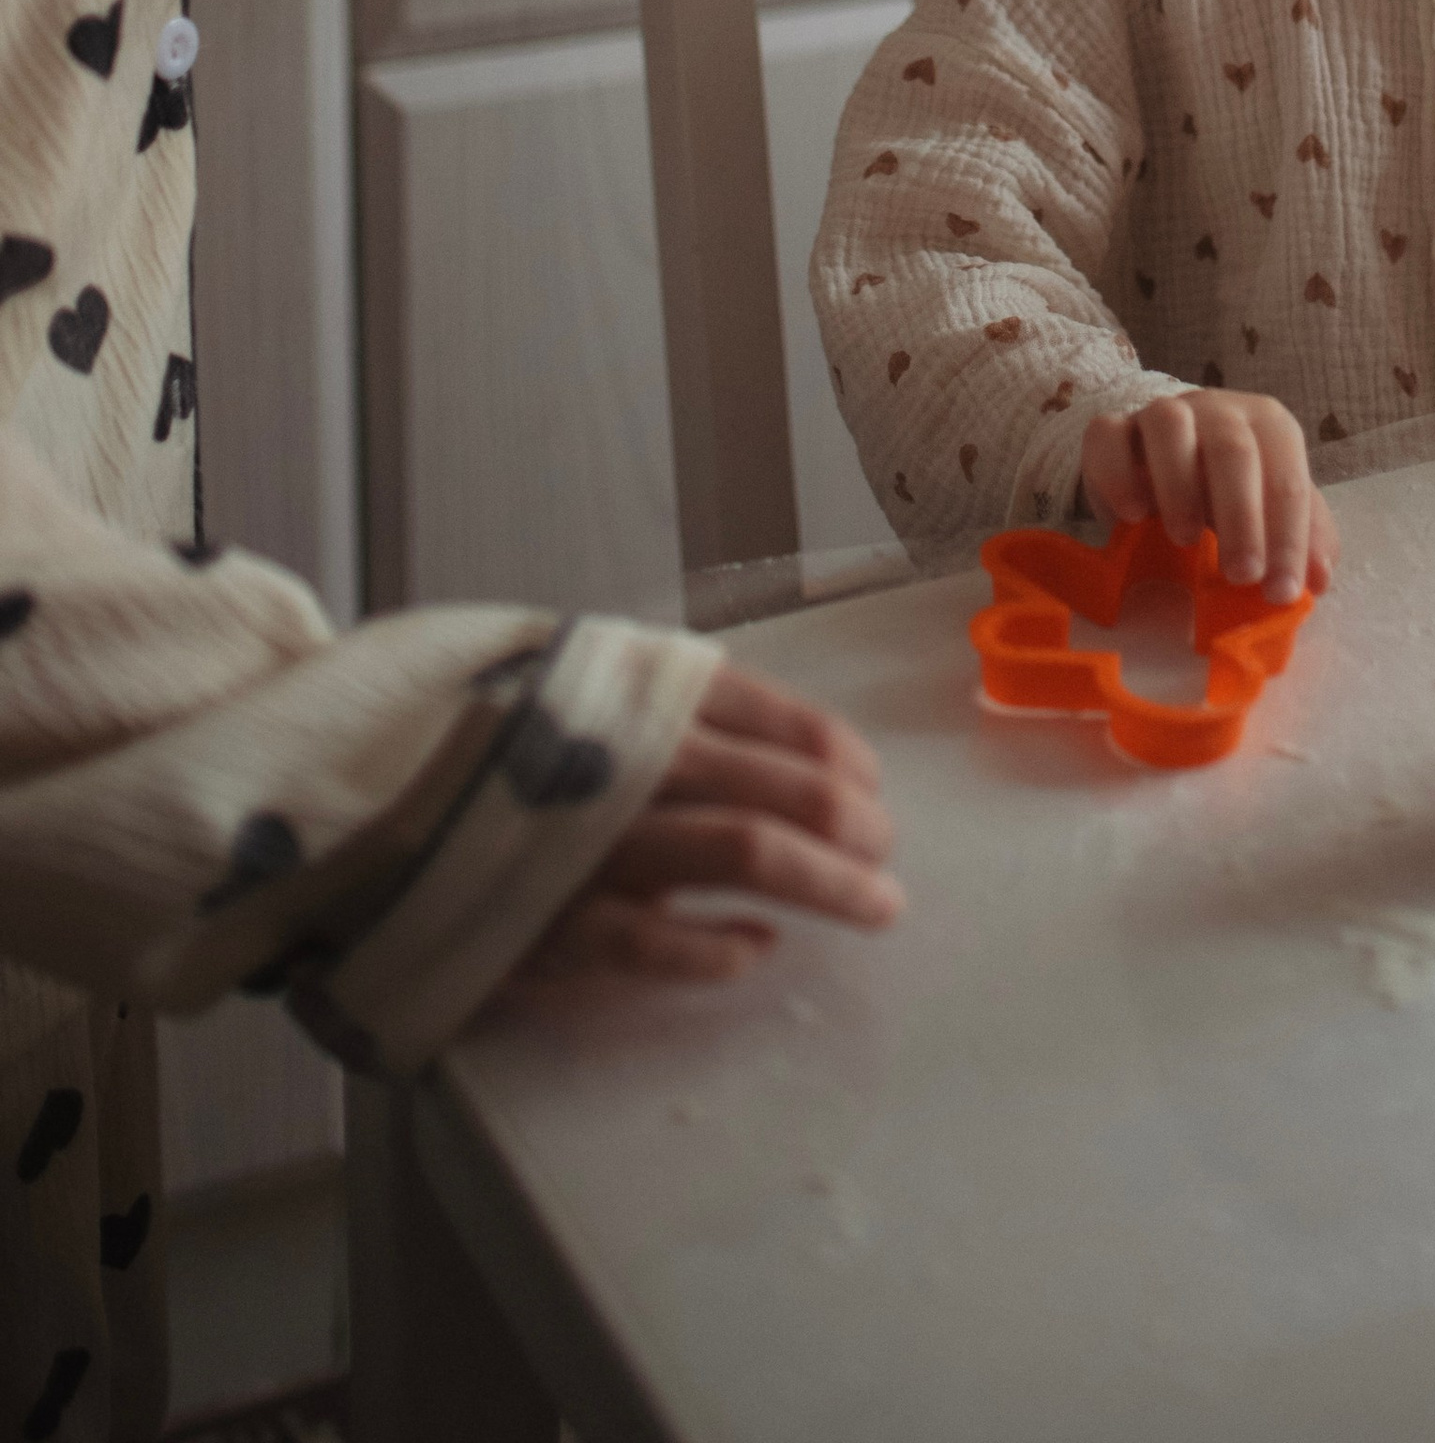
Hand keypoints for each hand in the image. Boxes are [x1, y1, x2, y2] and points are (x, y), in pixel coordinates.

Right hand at [516, 663, 901, 988]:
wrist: (342, 805)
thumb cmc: (480, 754)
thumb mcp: (569, 692)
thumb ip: (659, 709)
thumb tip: (783, 756)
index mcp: (626, 693)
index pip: (762, 711)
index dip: (832, 751)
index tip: (869, 783)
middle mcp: (620, 756)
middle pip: (774, 787)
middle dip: (849, 823)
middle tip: (885, 852)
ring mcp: (587, 838)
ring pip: (740, 851)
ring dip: (824, 880)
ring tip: (875, 903)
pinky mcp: (542, 921)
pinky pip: (649, 940)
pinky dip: (715, 945)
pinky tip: (754, 949)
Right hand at [1080, 390, 1339, 607]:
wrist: (1165, 458)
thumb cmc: (1230, 490)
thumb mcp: (1272, 510)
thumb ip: (1303, 537)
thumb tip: (1319, 578)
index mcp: (1269, 425)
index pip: (1288, 478)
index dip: (1289, 539)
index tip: (1280, 592)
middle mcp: (1218, 409)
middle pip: (1233, 448)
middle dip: (1242, 516)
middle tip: (1241, 575)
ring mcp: (1161, 413)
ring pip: (1169, 425)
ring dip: (1180, 485)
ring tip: (1186, 539)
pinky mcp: (1111, 430)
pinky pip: (1107, 436)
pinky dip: (1118, 474)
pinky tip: (1132, 514)